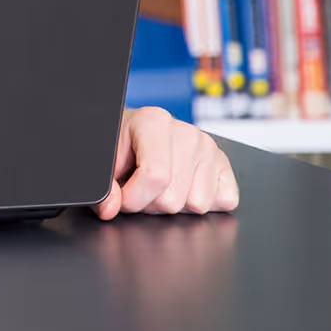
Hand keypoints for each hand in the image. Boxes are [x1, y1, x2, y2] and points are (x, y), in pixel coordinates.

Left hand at [95, 106, 239, 219]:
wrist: (138, 134)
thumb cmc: (123, 145)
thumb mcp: (107, 160)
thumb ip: (105, 187)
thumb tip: (110, 208)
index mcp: (154, 122)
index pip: (154, 177)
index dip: (133, 199)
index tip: (123, 198)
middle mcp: (186, 132)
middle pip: (172, 199)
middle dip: (151, 203)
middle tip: (141, 187)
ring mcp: (209, 148)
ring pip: (197, 205)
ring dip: (176, 204)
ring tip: (161, 185)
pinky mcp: (225, 165)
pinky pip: (223, 202)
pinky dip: (202, 202)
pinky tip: (183, 186)